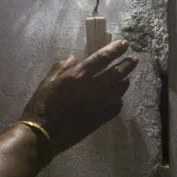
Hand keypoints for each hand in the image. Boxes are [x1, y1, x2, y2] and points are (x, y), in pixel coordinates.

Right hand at [21, 40, 137, 152]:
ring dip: (125, 82)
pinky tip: (118, 99)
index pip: (102, 58)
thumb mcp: (47, 81)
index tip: (125, 44)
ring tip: (127, 78)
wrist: (43, 132)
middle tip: (134, 60)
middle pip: (116, 73)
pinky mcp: (100, 119)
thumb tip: (74, 58)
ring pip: (119, 90)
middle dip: (127, 64)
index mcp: (79, 75)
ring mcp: (99, 104)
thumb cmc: (42, 104)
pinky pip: (116, 108)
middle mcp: (93, 87)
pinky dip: (119, 101)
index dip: (115, 50)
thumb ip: (62, 67)